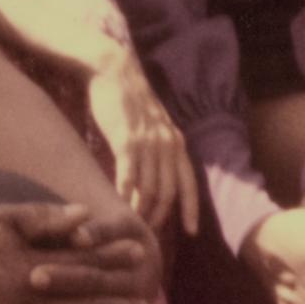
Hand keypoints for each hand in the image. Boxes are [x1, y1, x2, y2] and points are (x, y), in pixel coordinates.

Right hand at [86, 49, 200, 235]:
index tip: (191, 230)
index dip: (191, 208)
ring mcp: (147, 142)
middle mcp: (167, 144)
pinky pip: (129, 174)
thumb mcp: (154, 126)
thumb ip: (159, 149)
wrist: (113, 71)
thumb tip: (156, 177)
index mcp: (176, 142)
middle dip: (160, 216)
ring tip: (132, 224)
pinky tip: (119, 204)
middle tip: (148, 232)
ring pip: (149, 187)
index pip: (188, 182)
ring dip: (141, 209)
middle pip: (168, 191)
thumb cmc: (130, 101)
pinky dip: (125, 193)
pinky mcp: (125, 140)